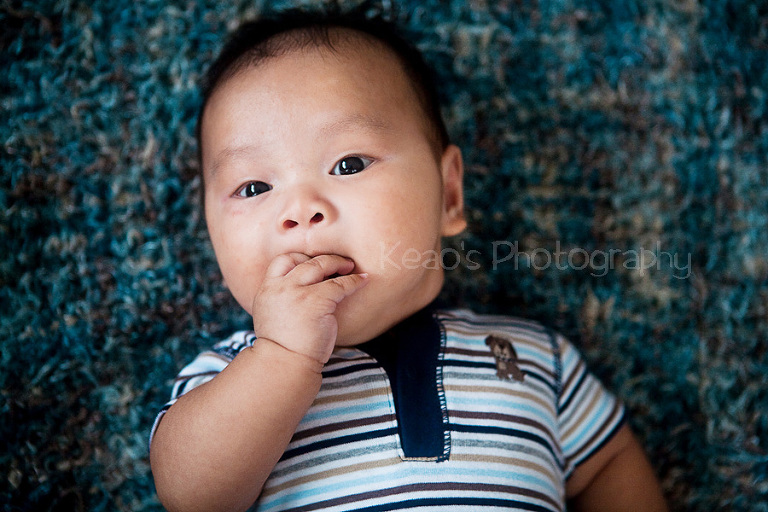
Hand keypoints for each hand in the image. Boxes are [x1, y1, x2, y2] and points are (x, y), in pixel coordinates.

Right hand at [251, 253, 368, 364]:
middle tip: (339, 263)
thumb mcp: (272, 315)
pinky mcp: (316, 300)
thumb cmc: (283, 346)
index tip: (314, 263)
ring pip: (321, 265)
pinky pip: (340, 284)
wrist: (285, 363)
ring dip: (338, 263)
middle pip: (304, 260)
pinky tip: (362, 281)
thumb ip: (282, 299)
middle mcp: (280, 287)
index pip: (282, 261)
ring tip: (351, 267)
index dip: (301, 258)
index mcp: (267, 290)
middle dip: (324, 259)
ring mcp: (297, 292)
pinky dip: (353, 281)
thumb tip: (301, 289)